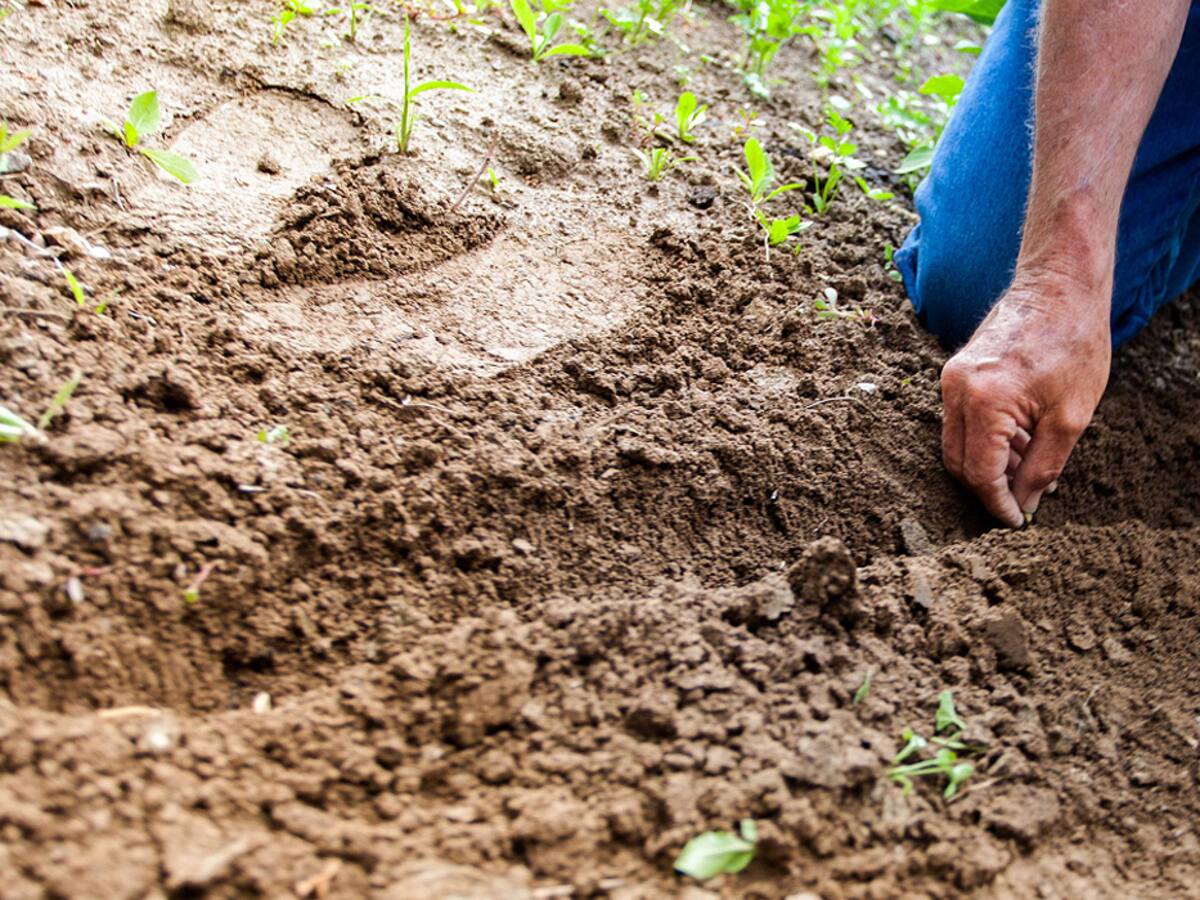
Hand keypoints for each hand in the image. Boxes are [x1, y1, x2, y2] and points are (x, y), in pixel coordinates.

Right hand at [939, 276, 1110, 526]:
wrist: (1058, 287)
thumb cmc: (1073, 344)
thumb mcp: (1071, 417)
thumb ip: (1043, 467)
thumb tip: (1024, 504)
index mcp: (985, 402)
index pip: (980, 473)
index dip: (998, 504)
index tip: (1017, 521)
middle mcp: (956, 391)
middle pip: (957, 463)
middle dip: (987, 488)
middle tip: (1021, 501)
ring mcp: (950, 379)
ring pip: (955, 443)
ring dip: (987, 464)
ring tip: (1028, 465)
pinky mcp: (954, 372)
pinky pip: (959, 421)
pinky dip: (984, 439)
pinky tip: (1018, 440)